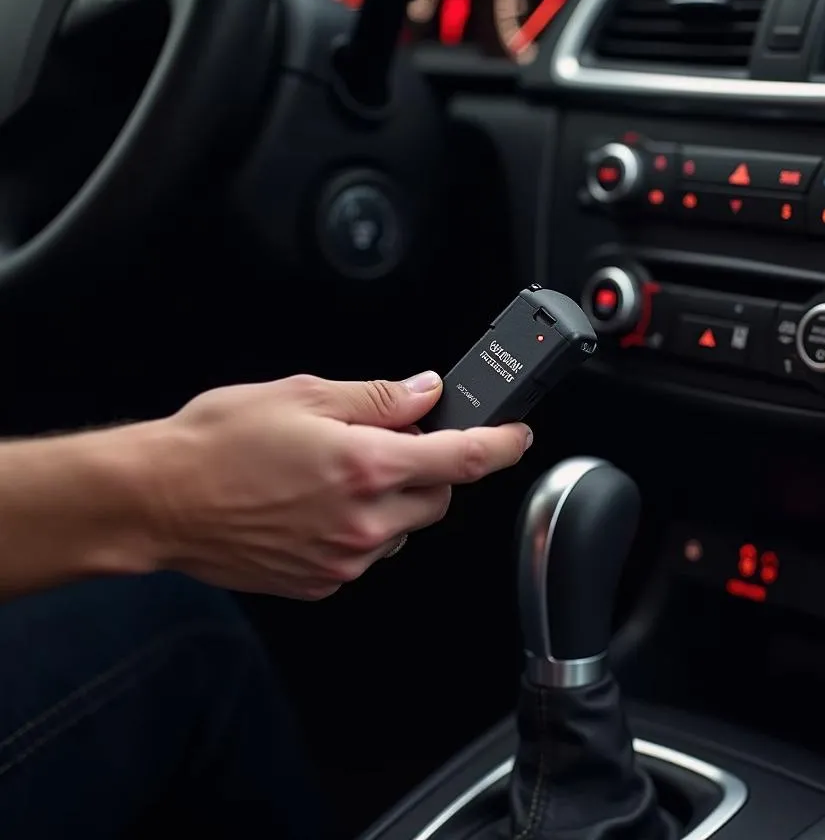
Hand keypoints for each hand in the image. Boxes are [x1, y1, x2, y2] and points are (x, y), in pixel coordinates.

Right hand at [135, 372, 531, 599]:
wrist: (158, 499)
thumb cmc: (218, 442)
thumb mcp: (304, 394)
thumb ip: (378, 398)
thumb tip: (426, 392)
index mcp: (364, 466)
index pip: (461, 458)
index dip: (500, 445)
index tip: (517, 436)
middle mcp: (362, 521)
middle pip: (438, 496)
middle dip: (432, 467)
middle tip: (394, 442)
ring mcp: (342, 559)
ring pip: (403, 528)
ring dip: (394, 499)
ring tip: (341, 472)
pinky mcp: (320, 582)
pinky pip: (367, 554)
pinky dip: (362, 527)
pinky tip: (319, 504)